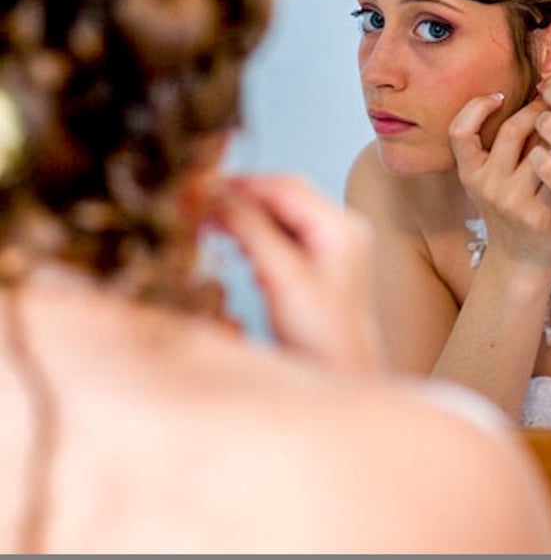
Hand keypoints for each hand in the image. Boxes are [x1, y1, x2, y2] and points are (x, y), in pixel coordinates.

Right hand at [206, 174, 382, 372]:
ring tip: (210, 224)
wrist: (338, 376)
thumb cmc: (319, 336)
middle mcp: (340, 230)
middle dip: (242, 198)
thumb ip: (252, 232)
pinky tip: (234, 246)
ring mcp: (330, 247)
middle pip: (284, 196)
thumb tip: (217, 197)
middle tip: (200, 204)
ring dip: (245, 216)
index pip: (287, 186)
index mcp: (341, 227)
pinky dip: (254, 235)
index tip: (204, 188)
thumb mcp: (283, 278)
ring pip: (279, 214)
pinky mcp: (316, 265)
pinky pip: (280, 236)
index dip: (244, 184)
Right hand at [449, 93, 550, 274]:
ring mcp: (511, 200)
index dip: (476, 108)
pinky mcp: (537, 213)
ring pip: (540, 150)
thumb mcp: (492, 180)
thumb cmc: (511, 208)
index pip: (460, 131)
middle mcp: (485, 185)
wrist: (522, 258)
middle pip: (511, 131)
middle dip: (536, 111)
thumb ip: (500, 147)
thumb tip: (525, 97)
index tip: (498, 97)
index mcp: (469, 173)